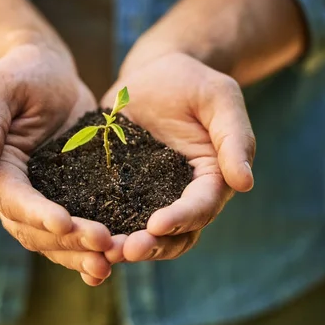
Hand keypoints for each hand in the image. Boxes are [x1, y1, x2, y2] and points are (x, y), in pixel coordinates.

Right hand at [0, 42, 123, 284]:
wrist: (46, 74)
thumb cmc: (19, 73)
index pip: (12, 199)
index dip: (36, 214)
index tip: (64, 223)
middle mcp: (15, 193)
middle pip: (36, 229)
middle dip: (69, 240)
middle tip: (103, 245)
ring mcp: (43, 198)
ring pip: (57, 239)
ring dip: (81, 253)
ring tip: (113, 262)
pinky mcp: (70, 196)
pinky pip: (78, 228)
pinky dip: (92, 246)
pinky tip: (116, 260)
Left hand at [101, 50, 254, 261]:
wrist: (154, 73)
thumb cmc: (193, 82)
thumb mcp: (220, 99)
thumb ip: (234, 138)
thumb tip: (245, 183)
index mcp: (212, 179)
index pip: (201, 207)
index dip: (181, 219)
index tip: (156, 224)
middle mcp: (182, 196)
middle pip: (174, 234)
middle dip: (151, 246)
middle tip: (123, 250)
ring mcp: (150, 196)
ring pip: (143, 234)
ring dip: (125, 246)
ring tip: (101, 250)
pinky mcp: (120, 188)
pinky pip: (112, 215)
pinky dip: (101, 229)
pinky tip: (79, 234)